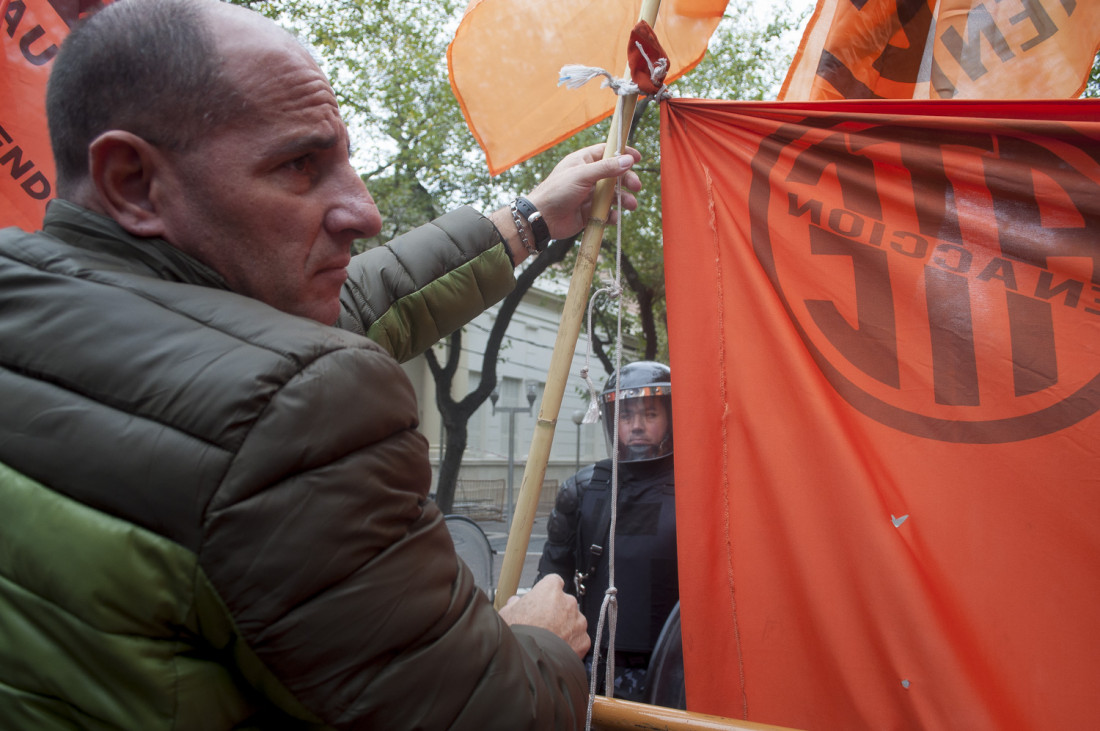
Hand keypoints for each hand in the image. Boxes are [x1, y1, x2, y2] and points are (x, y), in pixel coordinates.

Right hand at [499, 574, 590, 657]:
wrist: (529, 662)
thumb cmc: (518, 635)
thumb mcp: (507, 613)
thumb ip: (515, 604)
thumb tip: (515, 603)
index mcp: (550, 589)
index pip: (554, 582)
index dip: (547, 592)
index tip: (542, 600)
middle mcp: (568, 601)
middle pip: (565, 602)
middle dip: (556, 611)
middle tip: (542, 624)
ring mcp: (578, 621)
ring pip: (574, 621)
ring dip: (565, 627)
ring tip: (549, 639)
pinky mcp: (583, 640)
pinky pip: (579, 639)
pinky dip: (572, 644)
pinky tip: (557, 649)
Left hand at [527, 143, 642, 238]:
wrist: (542, 218)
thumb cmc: (557, 191)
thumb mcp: (582, 175)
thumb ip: (606, 168)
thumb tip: (628, 160)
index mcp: (584, 162)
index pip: (607, 152)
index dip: (623, 154)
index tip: (637, 158)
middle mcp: (588, 177)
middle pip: (615, 175)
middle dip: (627, 180)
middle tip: (636, 186)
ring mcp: (589, 195)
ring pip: (613, 195)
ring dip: (624, 199)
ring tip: (631, 205)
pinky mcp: (589, 213)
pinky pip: (606, 212)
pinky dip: (612, 215)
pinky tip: (613, 217)